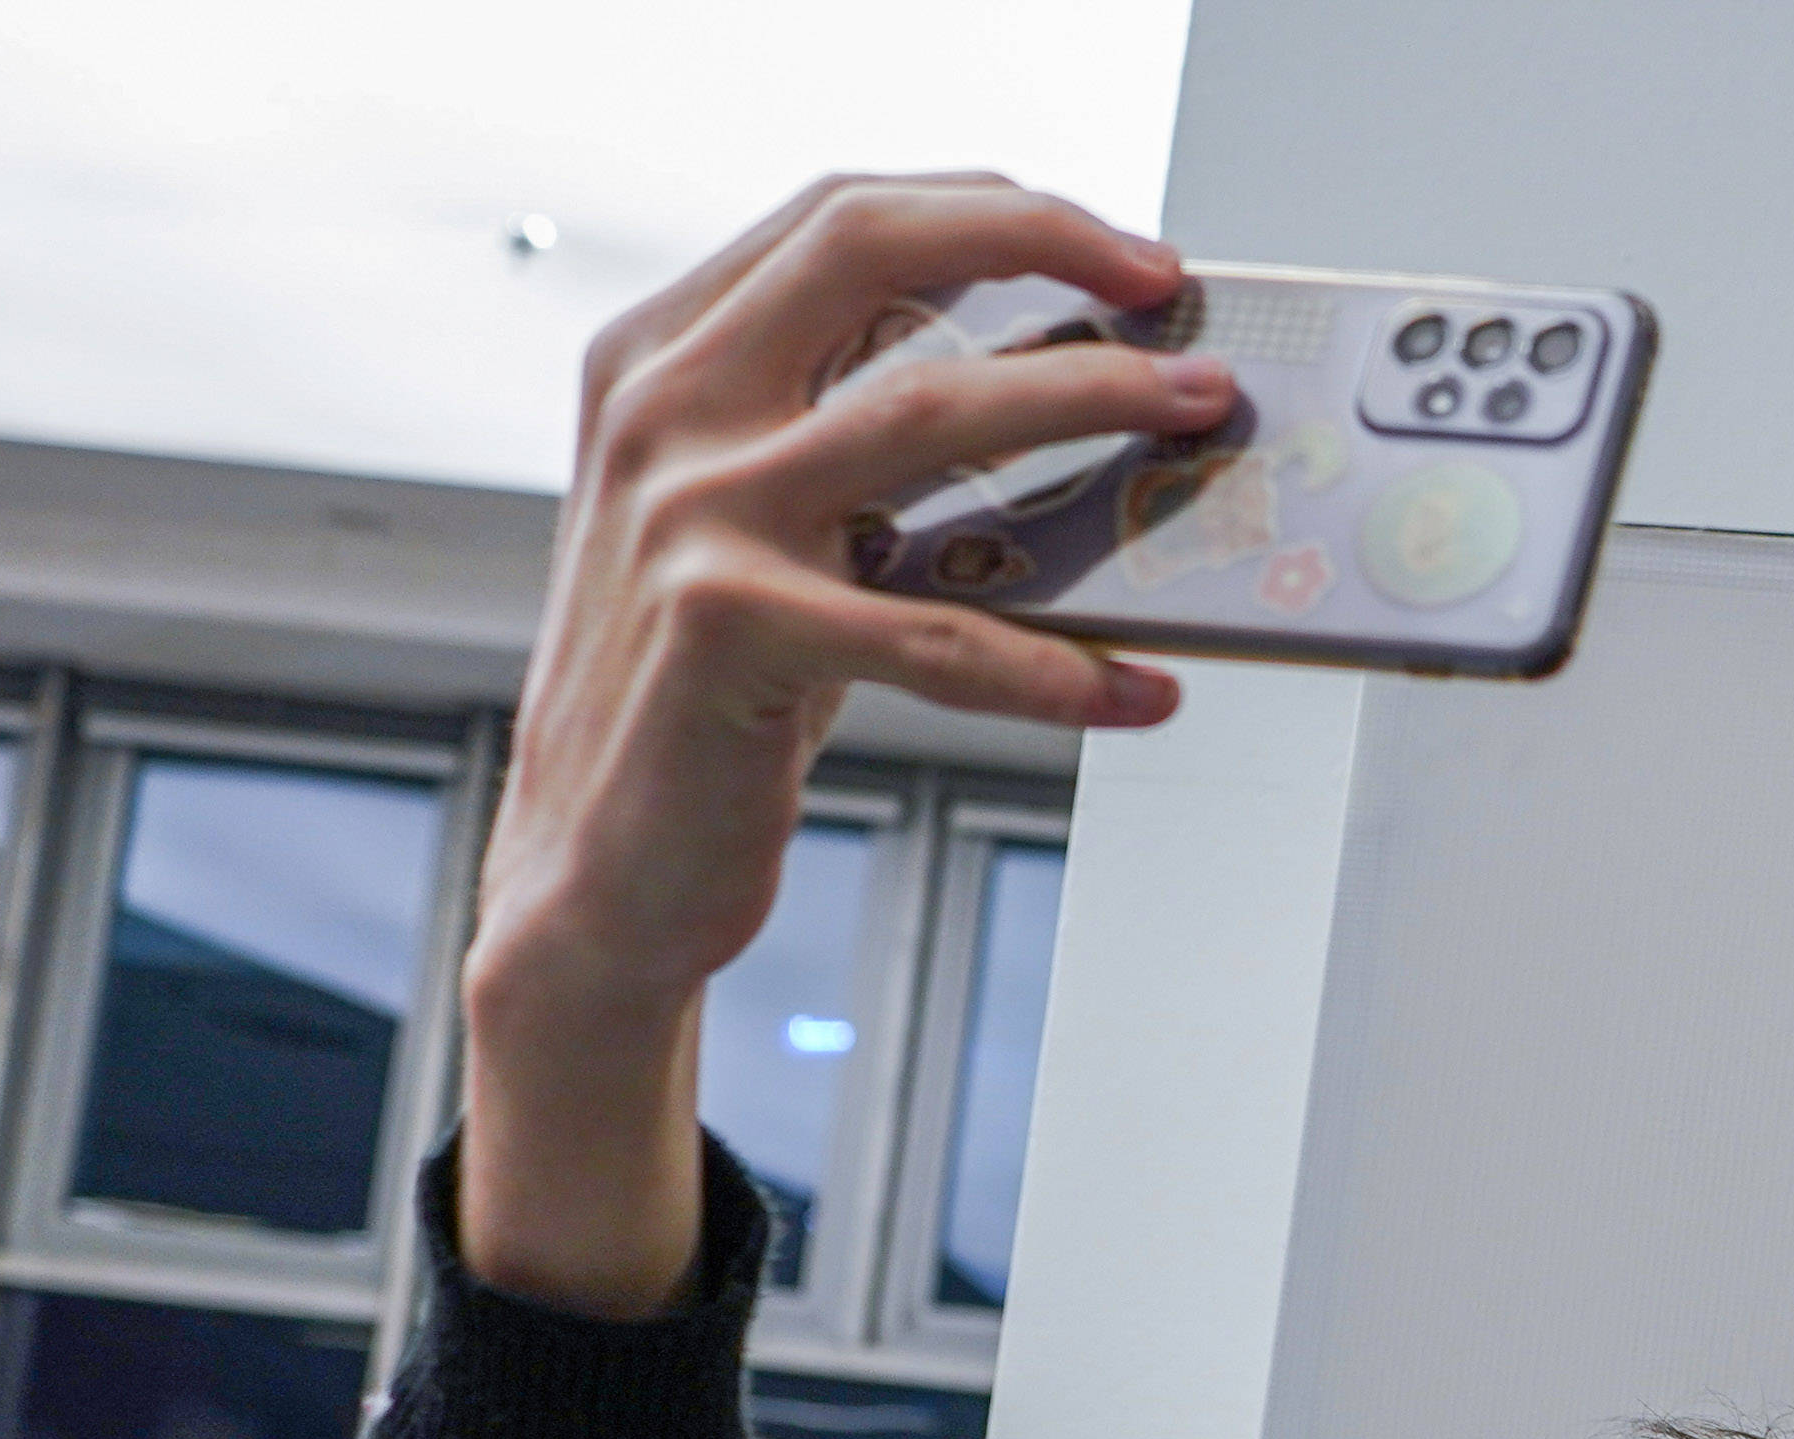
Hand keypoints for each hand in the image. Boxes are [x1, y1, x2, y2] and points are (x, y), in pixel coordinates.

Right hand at [461, 175, 1236, 1315]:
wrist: (600, 872)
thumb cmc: (700, 700)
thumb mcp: (755, 533)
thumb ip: (843, 440)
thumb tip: (1048, 393)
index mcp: (661, 361)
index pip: (836, 220)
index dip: (989, 211)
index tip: (1113, 247)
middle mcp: (661, 414)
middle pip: (870, 257)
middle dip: (1044, 250)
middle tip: (1169, 300)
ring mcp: (688, 516)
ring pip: (928, 413)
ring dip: (1089, 410)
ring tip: (1193, 430)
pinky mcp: (731, 632)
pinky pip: (940, 634)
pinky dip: (1062, 667)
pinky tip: (1141, 689)